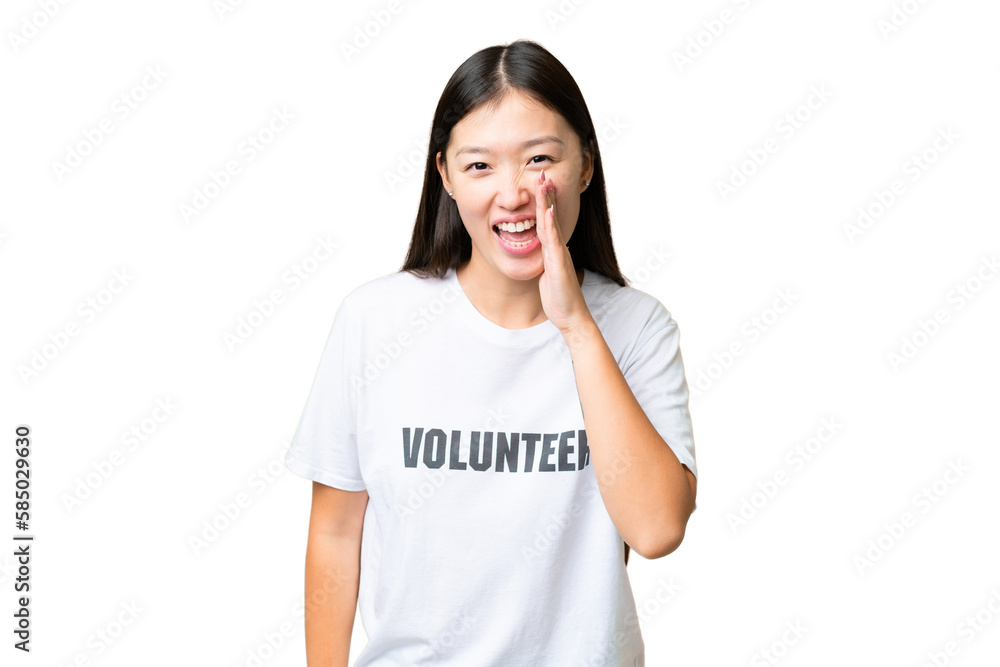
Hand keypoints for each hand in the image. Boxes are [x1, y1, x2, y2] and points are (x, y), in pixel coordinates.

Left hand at [535, 169, 593, 335]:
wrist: (572, 316)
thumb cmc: (559, 298)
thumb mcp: (548, 274)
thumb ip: (546, 261)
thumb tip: (542, 253)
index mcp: (554, 249)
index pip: (546, 220)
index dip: (544, 201)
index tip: (540, 182)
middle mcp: (558, 248)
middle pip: (550, 215)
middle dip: (546, 193)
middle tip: (542, 171)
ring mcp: (559, 254)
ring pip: (551, 223)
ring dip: (547, 201)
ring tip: (544, 181)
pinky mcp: (558, 264)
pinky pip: (553, 241)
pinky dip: (550, 224)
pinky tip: (547, 210)